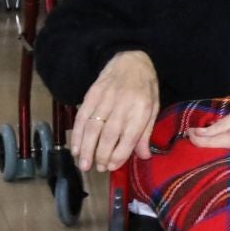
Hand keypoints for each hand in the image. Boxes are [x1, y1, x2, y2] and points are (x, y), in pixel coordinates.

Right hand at [71, 51, 160, 172]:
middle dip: (101, 154)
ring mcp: (104, 99)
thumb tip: (144, 156)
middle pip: (108, 134)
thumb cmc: (145, 88)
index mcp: (142, 108)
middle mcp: (122, 104)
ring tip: (84, 164)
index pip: (129, 135)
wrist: (129, 61)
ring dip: (86, 148)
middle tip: (98, 169)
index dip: (120, 154)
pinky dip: (77, 135)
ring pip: (92, 128)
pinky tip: (75, 148)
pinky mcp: (90, 95)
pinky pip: (81, 118)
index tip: (112, 167)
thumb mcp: (153, 108)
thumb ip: (146, 132)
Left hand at [187, 95, 229, 156]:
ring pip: (225, 160)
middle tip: (195, 137)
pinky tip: (221, 148)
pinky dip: (225, 154)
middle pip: (217, 157)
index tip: (190, 132)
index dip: (196, 139)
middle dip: (202, 149)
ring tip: (206, 143)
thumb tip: (195, 134)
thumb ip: (218, 126)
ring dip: (213, 152)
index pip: (211, 145)